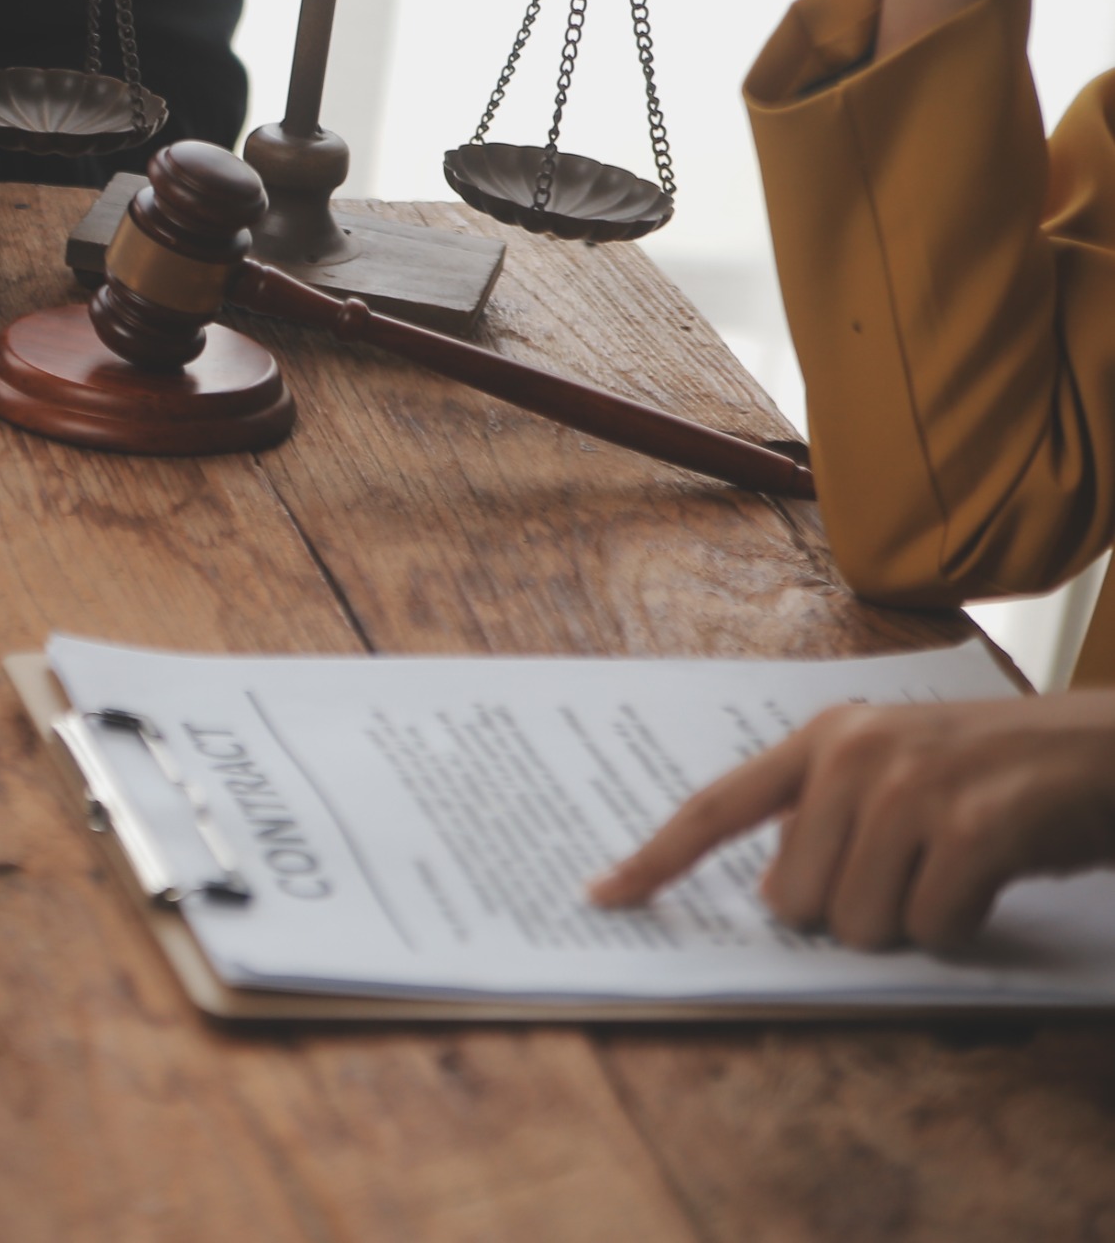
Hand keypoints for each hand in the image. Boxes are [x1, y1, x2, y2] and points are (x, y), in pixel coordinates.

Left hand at [589, 691, 1114, 950]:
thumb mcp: (903, 773)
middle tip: (914, 872)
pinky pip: (930, 926)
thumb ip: (828, 818)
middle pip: (794, 901)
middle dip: (852, 913)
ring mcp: (913, 785)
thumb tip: (773, 897)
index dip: (658, 858)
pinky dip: (963, 926)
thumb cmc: (1004, 776)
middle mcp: (856, 752)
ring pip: (858, 923)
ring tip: (956, 868)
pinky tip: (992, 879)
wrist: (1114, 750)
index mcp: (825, 738)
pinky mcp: (973, 826)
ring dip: (913, 922)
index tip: (601, 896)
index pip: (717, 806)